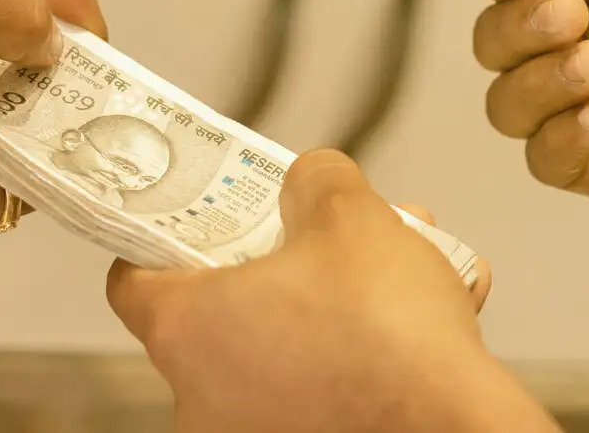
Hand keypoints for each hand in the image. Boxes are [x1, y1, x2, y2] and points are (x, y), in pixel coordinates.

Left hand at [107, 150, 552, 432]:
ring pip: (282, 347)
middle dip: (285, 263)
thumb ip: (313, 180)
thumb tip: (309, 182)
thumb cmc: (387, 335)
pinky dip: (355, 355)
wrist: (455, 428)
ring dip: (331, 305)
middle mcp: (203, 399)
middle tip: (327, 237)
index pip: (133, 280)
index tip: (199, 220)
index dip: (166, 239)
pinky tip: (415, 324)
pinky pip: (318, 388)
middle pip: (225, 308)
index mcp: (188, 331)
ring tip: (396, 272)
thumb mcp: (348, 213)